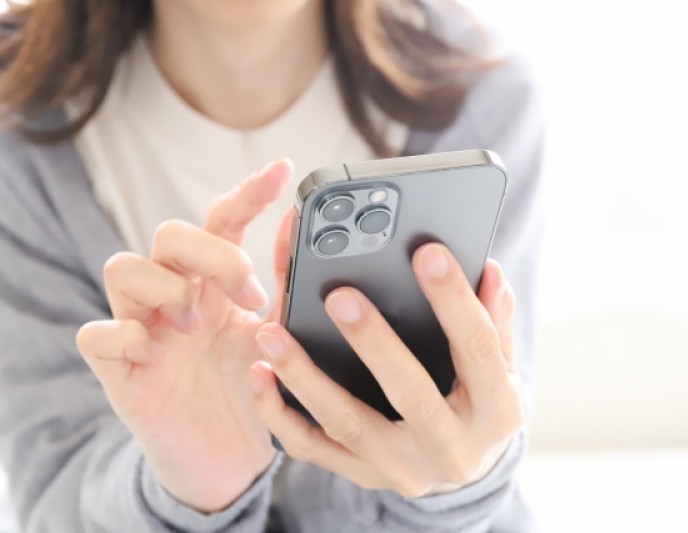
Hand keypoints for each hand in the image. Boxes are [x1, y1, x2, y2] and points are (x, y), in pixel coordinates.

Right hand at [76, 160, 291, 511]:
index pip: (222, 221)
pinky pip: (96, 334)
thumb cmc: (249, 388)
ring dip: (167, 287)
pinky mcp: (118, 370)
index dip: (248, 192)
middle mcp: (175, 296)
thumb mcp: (277, 333)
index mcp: (214, 284)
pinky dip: (123, 335)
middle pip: (169, 234)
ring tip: (196, 324)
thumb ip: (285, 282)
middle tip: (249, 292)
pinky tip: (154, 352)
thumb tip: (296, 223)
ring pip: (122, 267)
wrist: (230, 458)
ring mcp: (142, 329)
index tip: (283, 169)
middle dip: (212, 252)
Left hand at [251, 243, 523, 497]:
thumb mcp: (502, 365)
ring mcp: (402, 467)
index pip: (477, 349)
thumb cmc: (482, 405)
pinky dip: (281, 414)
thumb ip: (494, 320)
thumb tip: (488, 270)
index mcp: (496, 411)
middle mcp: (450, 448)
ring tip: (273, 332)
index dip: (453, 300)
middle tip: (339, 294)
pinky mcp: (363, 475)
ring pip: (348, 423)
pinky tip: (259, 375)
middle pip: (410, 393)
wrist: (466, 473)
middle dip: (373, 342)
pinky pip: (313, 449)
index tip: (427, 252)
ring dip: (306, 376)